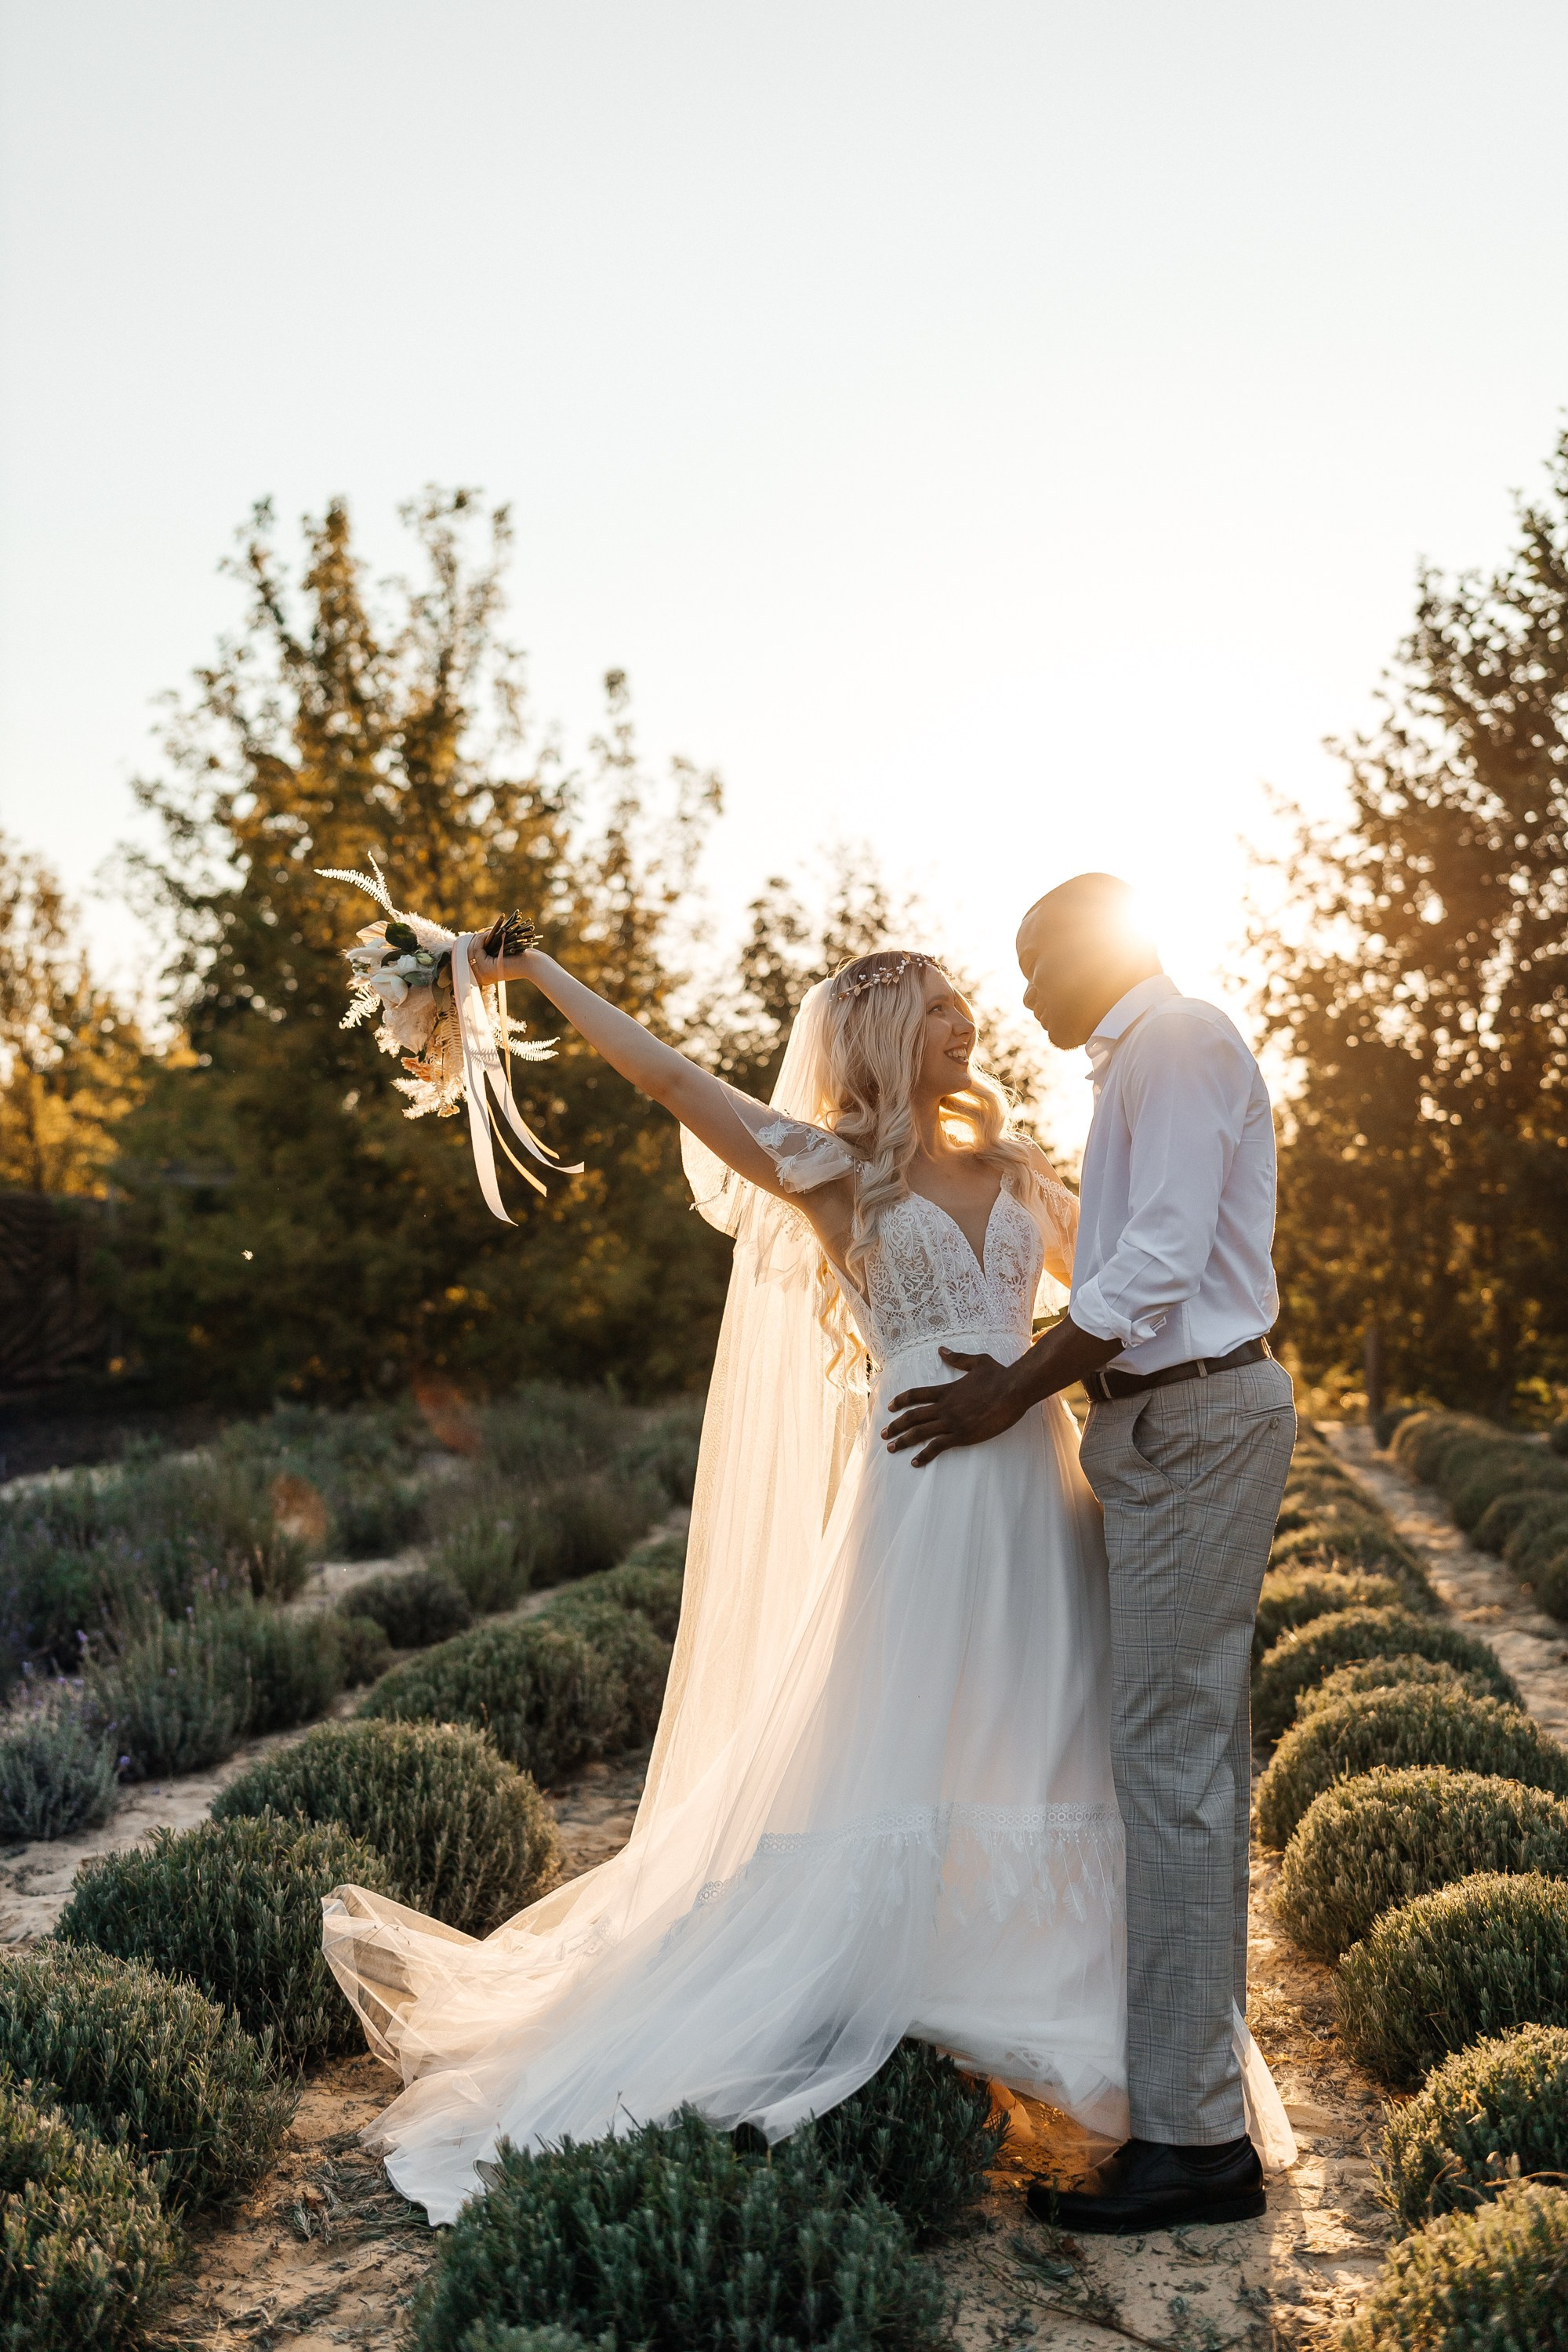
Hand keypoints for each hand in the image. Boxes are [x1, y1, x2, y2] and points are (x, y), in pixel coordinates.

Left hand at [880, 1349, 1028, 1465]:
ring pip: (920, 1432)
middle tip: (883, 1434)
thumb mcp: (977, 1362)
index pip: (916, 1395)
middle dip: (895, 1426)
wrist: (1013, 1390)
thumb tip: (941, 1350)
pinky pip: (937, 1447)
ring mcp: (952, 1422)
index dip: (901, 1401)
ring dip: (903, 1441)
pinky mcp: (962, 1435)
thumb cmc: (999, 1375)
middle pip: (912, 1416)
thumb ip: (957, 1358)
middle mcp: (944, 1407)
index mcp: (947, 1390)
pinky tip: (915, 1461)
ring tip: (891, 1448)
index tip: (890, 1407)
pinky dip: (924, 1455)